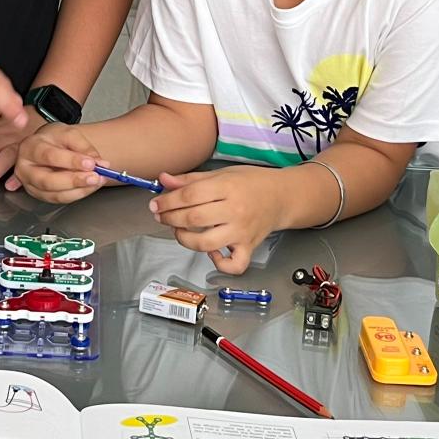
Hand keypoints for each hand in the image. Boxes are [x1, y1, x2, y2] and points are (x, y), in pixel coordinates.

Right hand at [13, 121, 105, 203]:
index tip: (91, 163)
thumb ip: (84, 146)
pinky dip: (78, 194)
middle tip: (95, 177)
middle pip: (48, 181)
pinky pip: (60, 199)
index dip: (71, 161)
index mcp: (30, 148)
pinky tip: (90, 186)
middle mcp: (26, 168)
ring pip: (55, 194)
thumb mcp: (68, 133)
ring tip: (97, 181)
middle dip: (74, 181)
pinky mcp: (40, 195)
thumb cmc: (53, 139)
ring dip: (79, 190)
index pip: (50, 156)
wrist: (45, 146)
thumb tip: (99, 163)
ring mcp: (31, 185)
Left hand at [150, 167, 286, 274]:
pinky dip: (218, 262)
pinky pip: (233, 264)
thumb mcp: (221, 174)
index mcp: (227, 187)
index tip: (155, 204)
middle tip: (161, 216)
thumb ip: (191, 180)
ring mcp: (242, 231)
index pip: (190, 195)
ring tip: (179, 230)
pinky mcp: (249, 247)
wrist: (282, 196)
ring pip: (205, 243)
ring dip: (184, 239)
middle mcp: (235, 210)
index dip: (167, 201)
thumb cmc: (251, 183)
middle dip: (170, 218)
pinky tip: (210, 251)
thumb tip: (163, 179)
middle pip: (193, 218)